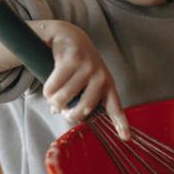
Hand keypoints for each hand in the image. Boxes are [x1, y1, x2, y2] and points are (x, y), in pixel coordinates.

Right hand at [35, 20, 130, 140]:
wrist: (70, 36)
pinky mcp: (71, 60)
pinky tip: (50, 85)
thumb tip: (65, 115)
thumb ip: (82, 99)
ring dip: (54, 101)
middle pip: (83, 109)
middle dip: (69, 114)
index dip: (120, 123)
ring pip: (64, 99)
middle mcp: (100, 76)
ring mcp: (86, 67)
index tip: (125, 137)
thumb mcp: (88, 80)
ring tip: (54, 96)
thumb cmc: (79, 64)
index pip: (115, 106)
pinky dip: (47, 90)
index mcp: (107, 84)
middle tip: (62, 110)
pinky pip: (53, 87)